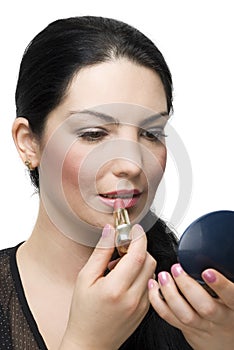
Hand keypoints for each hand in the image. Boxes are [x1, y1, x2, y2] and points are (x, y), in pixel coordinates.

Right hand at [60, 224, 155, 349]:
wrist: (90, 343)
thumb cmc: (83, 314)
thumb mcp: (85, 278)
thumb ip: (100, 252)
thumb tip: (110, 231)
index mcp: (116, 289)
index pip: (137, 254)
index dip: (138, 237)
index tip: (133, 228)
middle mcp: (133, 298)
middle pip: (149, 260)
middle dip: (138, 248)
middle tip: (122, 248)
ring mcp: (142, 305)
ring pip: (151, 271)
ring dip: (139, 261)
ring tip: (119, 266)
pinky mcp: (145, 310)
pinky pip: (149, 283)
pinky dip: (140, 274)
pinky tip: (124, 279)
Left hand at [148, 264, 233, 349]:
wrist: (225, 340)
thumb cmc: (228, 310)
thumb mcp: (231, 295)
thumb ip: (225, 277)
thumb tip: (217, 256)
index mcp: (233, 305)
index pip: (231, 296)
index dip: (220, 285)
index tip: (207, 272)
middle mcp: (219, 317)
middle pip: (205, 307)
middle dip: (187, 286)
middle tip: (177, 269)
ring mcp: (202, 325)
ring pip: (185, 314)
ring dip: (170, 293)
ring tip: (163, 277)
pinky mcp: (187, 330)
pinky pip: (170, 318)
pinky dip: (158, 302)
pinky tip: (154, 287)